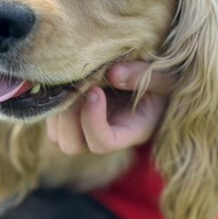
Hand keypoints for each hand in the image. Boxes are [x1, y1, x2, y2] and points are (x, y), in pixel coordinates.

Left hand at [46, 62, 173, 154]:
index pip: (103, 143)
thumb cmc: (164, 83)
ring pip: (57, 135)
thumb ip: (144, 76)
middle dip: (69, 116)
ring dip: (59, 109)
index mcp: (130, 132)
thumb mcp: (165, 78)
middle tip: (79, 86)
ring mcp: (86, 130)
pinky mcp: (73, 119)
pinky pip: (52, 121)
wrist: (156, 85)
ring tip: (73, 82)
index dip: (93, 122)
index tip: (95, 92)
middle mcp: (105, 136)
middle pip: (72, 145)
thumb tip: (113, 73)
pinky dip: (53, 103)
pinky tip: (66, 83)